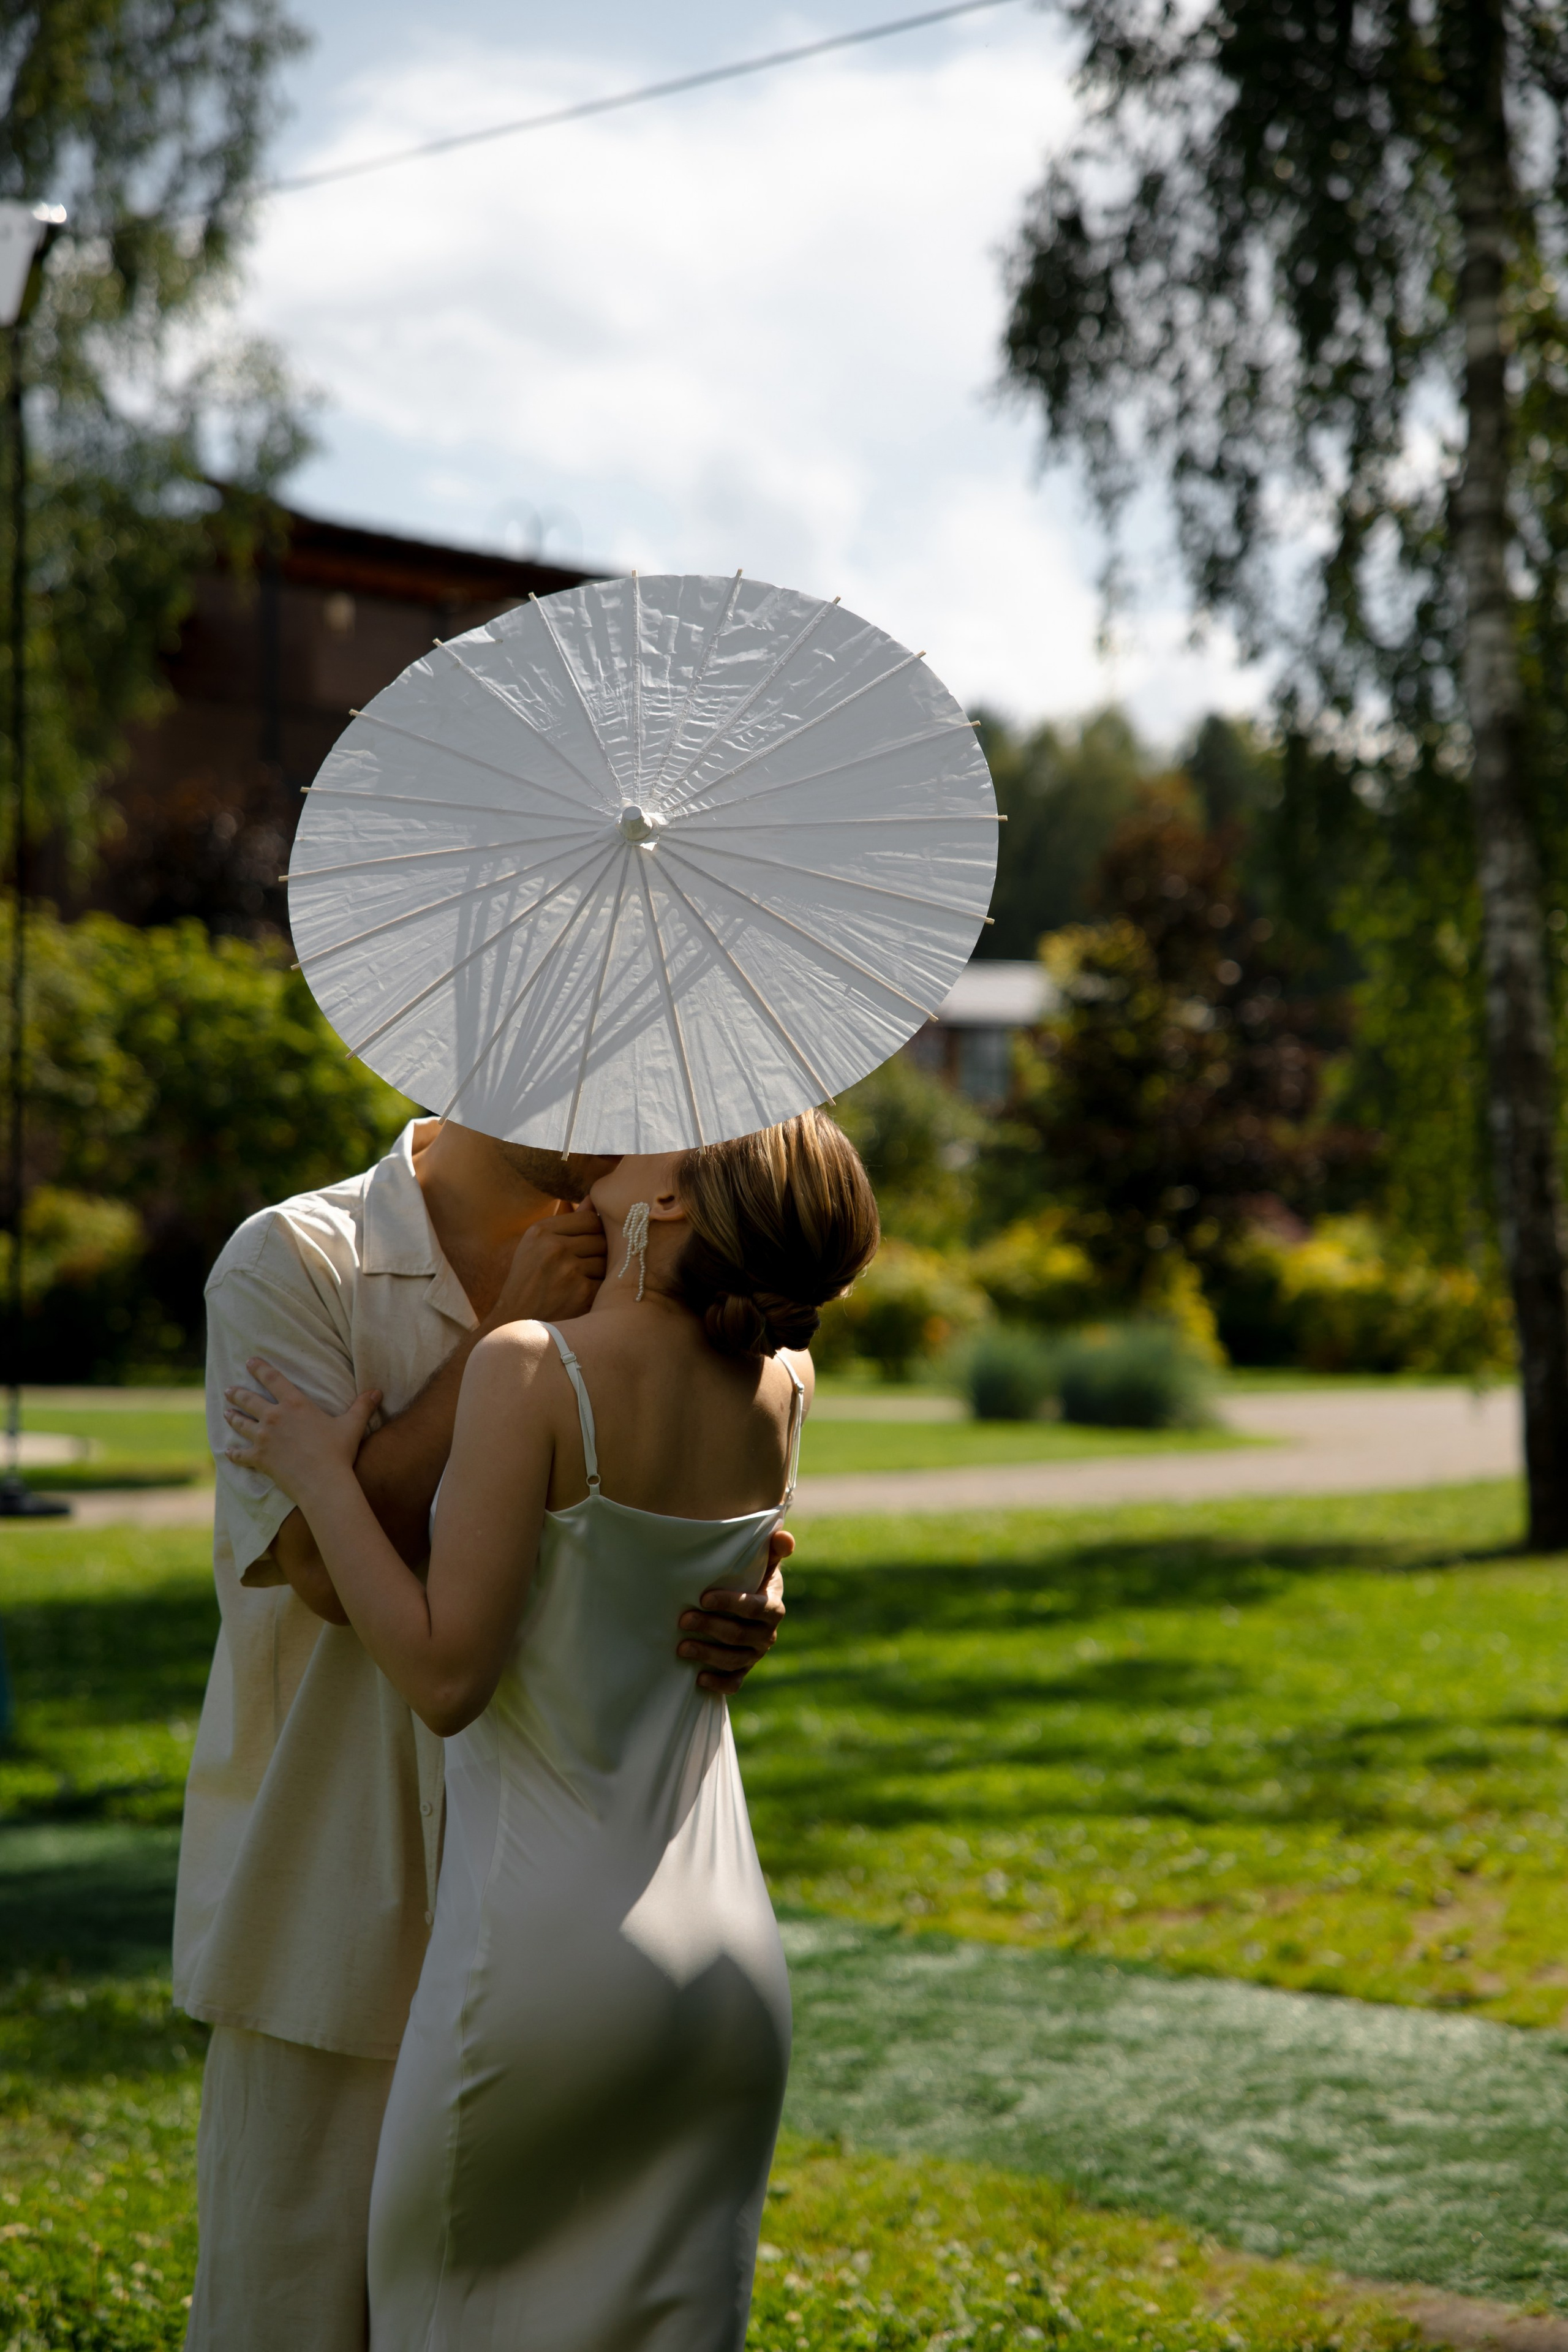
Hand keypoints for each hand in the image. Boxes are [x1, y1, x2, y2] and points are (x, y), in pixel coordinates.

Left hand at [223, 1357, 381, 1507]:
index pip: (273, 1379)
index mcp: (295, 1404)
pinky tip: (228, 1452)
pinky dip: (233, 1453)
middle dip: (238, 1393)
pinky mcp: (259, 1458)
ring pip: (241, 1424)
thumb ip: (363, 1406)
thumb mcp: (352, 1425)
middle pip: (249, 1400)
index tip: (250, 1361)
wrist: (322, 1481)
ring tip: (225, 1412)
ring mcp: (264, 1438)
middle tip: (229, 1389)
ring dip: (232, 1417)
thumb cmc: (338, 1452)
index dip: (260, 1368)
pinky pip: (241, 1454)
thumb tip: (378, 1391)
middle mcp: (274, 1417)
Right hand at [490, 1205, 606, 1328]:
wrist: (516, 1322)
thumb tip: (595, 1199)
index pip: (590, 1218)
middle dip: (598, 1252)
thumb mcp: (536, 1246)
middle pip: (601, 1238)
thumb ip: (567, 1222)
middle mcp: (554, 1247)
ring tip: (581, 1281)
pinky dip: (600, 1290)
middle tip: (586, 1266)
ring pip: (607, 1260)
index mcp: (541, 1231)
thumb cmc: (528, 1281)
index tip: (588, 1244)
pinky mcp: (582, 1293)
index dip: (595, 1232)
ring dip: (601, 1272)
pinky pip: (606, 1282)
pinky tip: (583, 1296)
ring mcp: (569, 1270)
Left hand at [678, 1529, 791, 1694]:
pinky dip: (717, 1683)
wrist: (749, 1607)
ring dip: (707, 1654)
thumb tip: (783, 1536)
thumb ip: (774, 1549)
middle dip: (710, 1627)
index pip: (755, 1608)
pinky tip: (697, 1679)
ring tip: (681, 1647)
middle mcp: (767, 1634)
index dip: (730, 1603)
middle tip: (683, 1618)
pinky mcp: (743, 1670)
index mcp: (773, 1607)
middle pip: (739, 1634)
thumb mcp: (764, 1562)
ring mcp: (755, 1654)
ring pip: (734, 1660)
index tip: (703, 1597)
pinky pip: (734, 1683)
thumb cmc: (751, 1579)